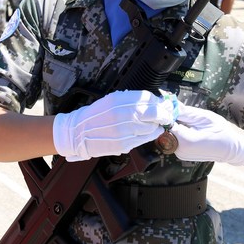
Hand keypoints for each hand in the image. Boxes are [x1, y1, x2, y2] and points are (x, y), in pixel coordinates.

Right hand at [52, 90, 177, 161]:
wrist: (77, 133)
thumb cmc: (95, 116)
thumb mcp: (111, 101)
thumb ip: (131, 100)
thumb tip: (154, 102)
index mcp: (119, 100)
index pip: (148, 98)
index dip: (159, 102)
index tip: (163, 104)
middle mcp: (122, 114)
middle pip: (154, 113)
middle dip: (163, 115)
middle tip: (165, 116)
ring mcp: (124, 130)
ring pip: (152, 127)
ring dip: (156, 126)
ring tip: (153, 124)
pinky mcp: (124, 144)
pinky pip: (144, 139)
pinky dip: (149, 135)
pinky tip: (147, 132)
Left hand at [170, 103, 243, 165]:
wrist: (230, 149)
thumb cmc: (221, 131)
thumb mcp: (204, 117)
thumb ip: (185, 112)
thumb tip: (171, 103)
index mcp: (186, 141)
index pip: (166, 125)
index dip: (167, 114)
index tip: (169, 105)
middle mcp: (180, 150)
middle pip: (166, 131)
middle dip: (170, 119)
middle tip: (177, 110)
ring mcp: (181, 154)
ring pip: (169, 136)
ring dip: (174, 126)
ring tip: (186, 119)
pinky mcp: (182, 154)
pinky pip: (174, 141)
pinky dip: (177, 133)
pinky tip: (187, 127)